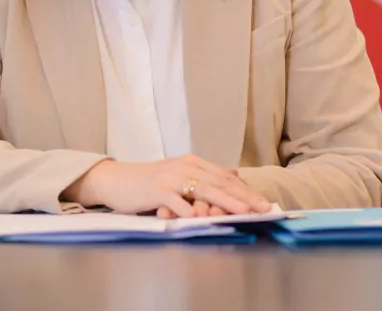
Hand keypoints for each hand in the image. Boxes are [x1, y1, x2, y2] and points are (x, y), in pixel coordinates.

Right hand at [63, 154, 270, 216]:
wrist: (116, 179)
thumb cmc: (149, 181)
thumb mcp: (180, 173)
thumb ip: (207, 174)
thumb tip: (235, 174)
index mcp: (192, 163)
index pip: (225, 178)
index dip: (246, 190)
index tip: (264, 203)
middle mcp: (184, 167)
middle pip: (219, 183)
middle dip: (243, 197)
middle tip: (263, 208)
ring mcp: (170, 178)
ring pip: (203, 190)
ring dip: (225, 202)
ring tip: (244, 212)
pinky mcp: (156, 190)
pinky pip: (177, 201)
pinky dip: (191, 210)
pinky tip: (204, 219)